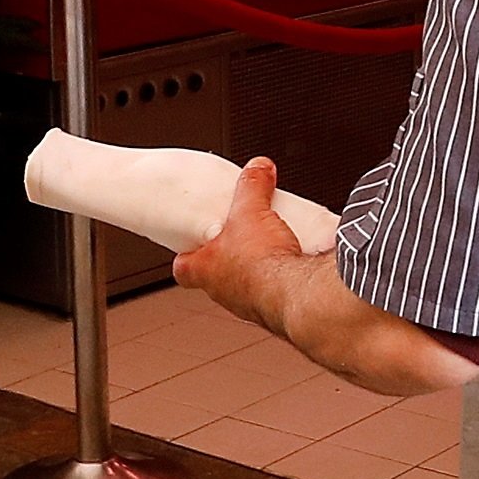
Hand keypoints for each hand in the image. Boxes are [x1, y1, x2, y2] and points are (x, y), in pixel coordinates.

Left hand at [170, 158, 301, 332]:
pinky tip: (290, 264)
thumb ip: (252, 185)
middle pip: (215, 276)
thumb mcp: (250, 209)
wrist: (296, 293)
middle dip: (227, 258)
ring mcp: (247, 304)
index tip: (193, 244)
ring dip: (254, 272)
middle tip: (239, 240)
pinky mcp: (273, 309)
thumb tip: (258, 168)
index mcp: (206, 269)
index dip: (187, 254)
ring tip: (269, 249)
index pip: (183, 267)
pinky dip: (278, 281)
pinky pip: (271, 294)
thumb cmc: (261, 261)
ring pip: (244, 287)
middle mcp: (223, 292)